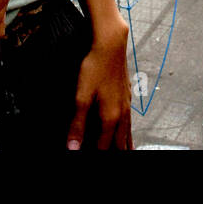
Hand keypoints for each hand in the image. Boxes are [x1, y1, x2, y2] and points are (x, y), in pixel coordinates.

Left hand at [67, 17, 133, 149]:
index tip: (90, 158)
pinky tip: (127, 128)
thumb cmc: (95, 68)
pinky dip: (129, 130)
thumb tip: (73, 147)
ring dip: (126, 144)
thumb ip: (78, 124)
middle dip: (119, 152)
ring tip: (128, 151)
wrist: (111, 45)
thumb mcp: (82, 97)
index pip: (105, 146)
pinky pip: (130, 119)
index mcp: (111, 117)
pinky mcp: (127, 95)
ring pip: (128, 131)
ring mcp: (126, 103)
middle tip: (121, 158)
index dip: (99, 155)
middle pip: (121, 141)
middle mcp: (122, 113)